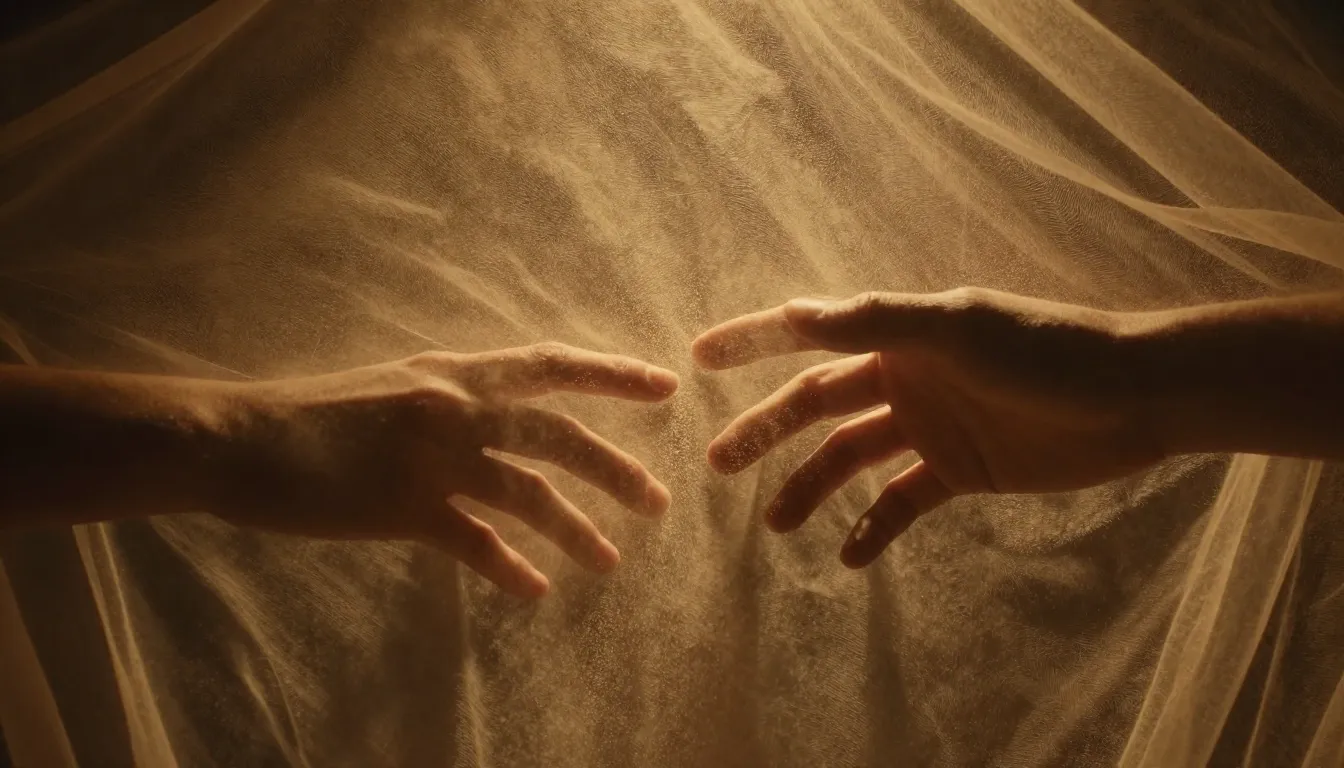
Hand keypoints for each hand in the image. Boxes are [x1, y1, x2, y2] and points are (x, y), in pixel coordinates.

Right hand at [210, 343, 678, 597]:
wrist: (238, 439)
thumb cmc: (312, 415)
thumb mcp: (394, 387)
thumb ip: (449, 400)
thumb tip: (493, 420)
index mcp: (453, 372)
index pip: (550, 366)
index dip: (611, 374)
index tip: (664, 384)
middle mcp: (453, 408)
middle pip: (557, 435)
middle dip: (614, 467)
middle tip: (657, 500)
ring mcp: (432, 458)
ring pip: (529, 493)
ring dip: (577, 529)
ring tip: (611, 561)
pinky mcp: (404, 508)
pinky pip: (477, 544)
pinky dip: (511, 569)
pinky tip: (536, 590)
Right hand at [691, 288, 1165, 567]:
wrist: (1131, 399)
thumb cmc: (1045, 351)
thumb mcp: (956, 329)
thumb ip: (876, 322)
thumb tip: (796, 314)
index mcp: (898, 335)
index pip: (811, 336)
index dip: (754, 342)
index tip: (699, 356)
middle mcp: (905, 377)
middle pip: (817, 406)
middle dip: (765, 431)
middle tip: (718, 464)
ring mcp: (930, 426)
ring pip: (851, 459)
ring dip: (811, 488)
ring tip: (774, 525)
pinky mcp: (960, 471)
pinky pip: (902, 502)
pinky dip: (874, 527)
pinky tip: (848, 556)